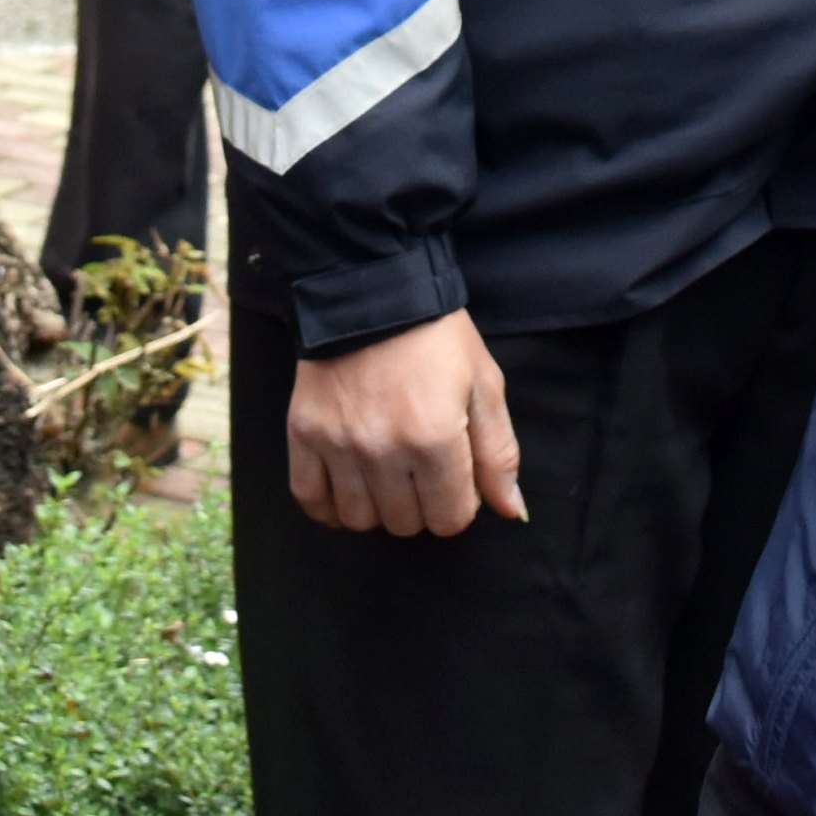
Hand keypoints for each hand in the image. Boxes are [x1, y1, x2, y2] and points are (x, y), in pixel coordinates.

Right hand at [286, 310, 524, 537]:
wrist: (372, 292)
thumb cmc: (436, 338)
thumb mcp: (484, 385)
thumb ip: (499, 454)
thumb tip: (512, 511)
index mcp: (435, 438)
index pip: (450, 518)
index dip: (460, 503)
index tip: (455, 475)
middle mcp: (383, 449)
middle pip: (406, 523)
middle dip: (422, 505)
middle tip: (421, 469)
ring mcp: (338, 444)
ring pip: (361, 518)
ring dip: (379, 507)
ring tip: (386, 475)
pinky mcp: (303, 433)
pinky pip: (310, 498)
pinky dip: (329, 506)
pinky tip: (347, 491)